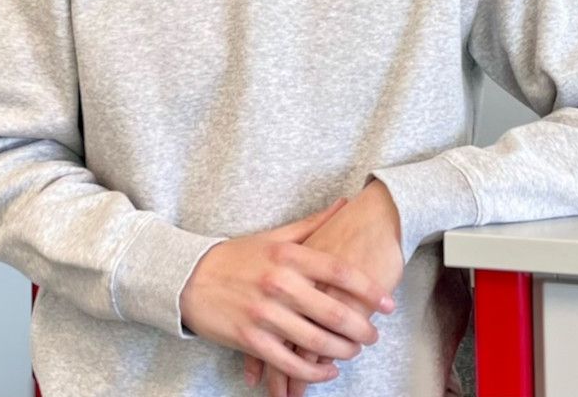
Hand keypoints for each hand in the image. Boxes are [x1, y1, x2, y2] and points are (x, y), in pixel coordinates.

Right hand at [179, 197, 395, 387]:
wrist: (189, 277)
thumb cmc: (237, 256)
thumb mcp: (274, 237)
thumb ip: (313, 224)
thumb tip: (345, 204)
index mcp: (287, 256)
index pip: (338, 272)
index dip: (368, 289)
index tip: (388, 303)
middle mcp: (278, 284)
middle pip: (332, 311)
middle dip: (361, 328)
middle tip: (374, 334)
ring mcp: (264, 314)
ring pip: (315, 341)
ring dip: (342, 351)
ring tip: (354, 350)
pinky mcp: (250, 340)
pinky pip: (289, 362)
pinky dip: (312, 372)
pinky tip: (326, 370)